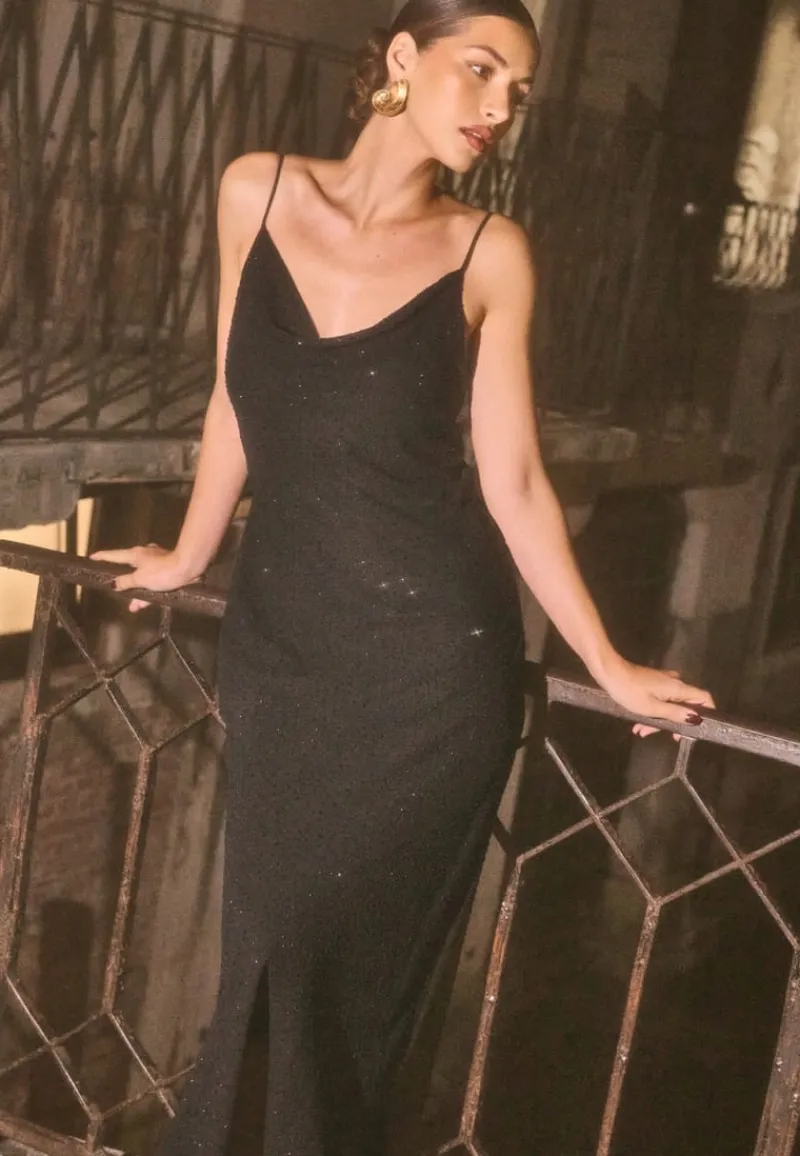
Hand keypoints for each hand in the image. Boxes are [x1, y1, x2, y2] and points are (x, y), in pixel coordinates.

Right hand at [90, 544, 199, 611]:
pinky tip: (146, 603)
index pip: (114, 555)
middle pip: (129, 568)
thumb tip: (115, 584)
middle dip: (123, 581)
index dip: (102, 557)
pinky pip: (153, 582)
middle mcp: (145, 556)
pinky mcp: (167, 570)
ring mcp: (157, 562)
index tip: (91, 557)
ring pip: (142, 578)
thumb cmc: (163, 572)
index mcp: (136, 555)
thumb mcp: (141, 579)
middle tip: (116, 590)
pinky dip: (149, 592)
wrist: (189, 569)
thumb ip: (126, 582)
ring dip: (138, 592)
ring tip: (134, 606)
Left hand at [597, 657, 714, 739]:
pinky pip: (659, 700)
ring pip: (669, 705)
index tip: (693, 730)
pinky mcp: (653, 683)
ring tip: (640, 731)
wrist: (609, 673)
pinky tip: (638, 723)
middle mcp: (675, 683)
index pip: (704, 698)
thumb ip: (676, 714)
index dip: (705, 714)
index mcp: (678, 688)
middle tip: (659, 735)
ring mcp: (664, 682)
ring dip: (657, 720)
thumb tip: (696, 719)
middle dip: (672, 723)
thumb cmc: (630, 691)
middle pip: (685, 705)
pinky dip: (651, 712)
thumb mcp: (652, 708)